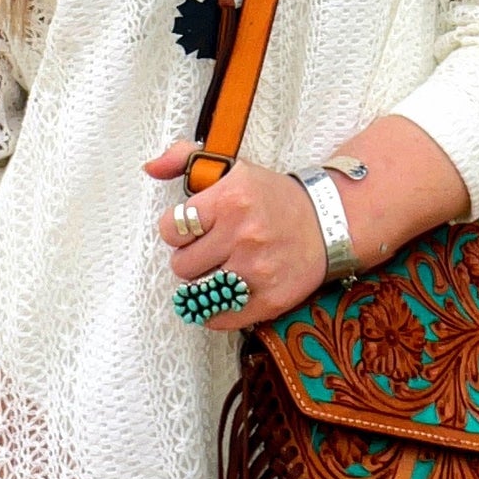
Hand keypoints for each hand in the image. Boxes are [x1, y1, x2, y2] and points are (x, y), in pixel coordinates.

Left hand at [146, 140, 329, 329]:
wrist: (329, 223)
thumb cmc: (274, 198)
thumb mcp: (233, 168)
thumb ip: (185, 159)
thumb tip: (150, 167)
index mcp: (230, 199)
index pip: (171, 228)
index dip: (176, 231)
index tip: (191, 230)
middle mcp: (242, 235)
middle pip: (182, 265)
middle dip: (191, 257)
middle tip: (209, 250)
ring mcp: (257, 270)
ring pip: (198, 293)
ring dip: (204, 284)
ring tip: (220, 269)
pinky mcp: (270, 300)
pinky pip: (220, 319)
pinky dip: (216, 312)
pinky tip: (226, 294)